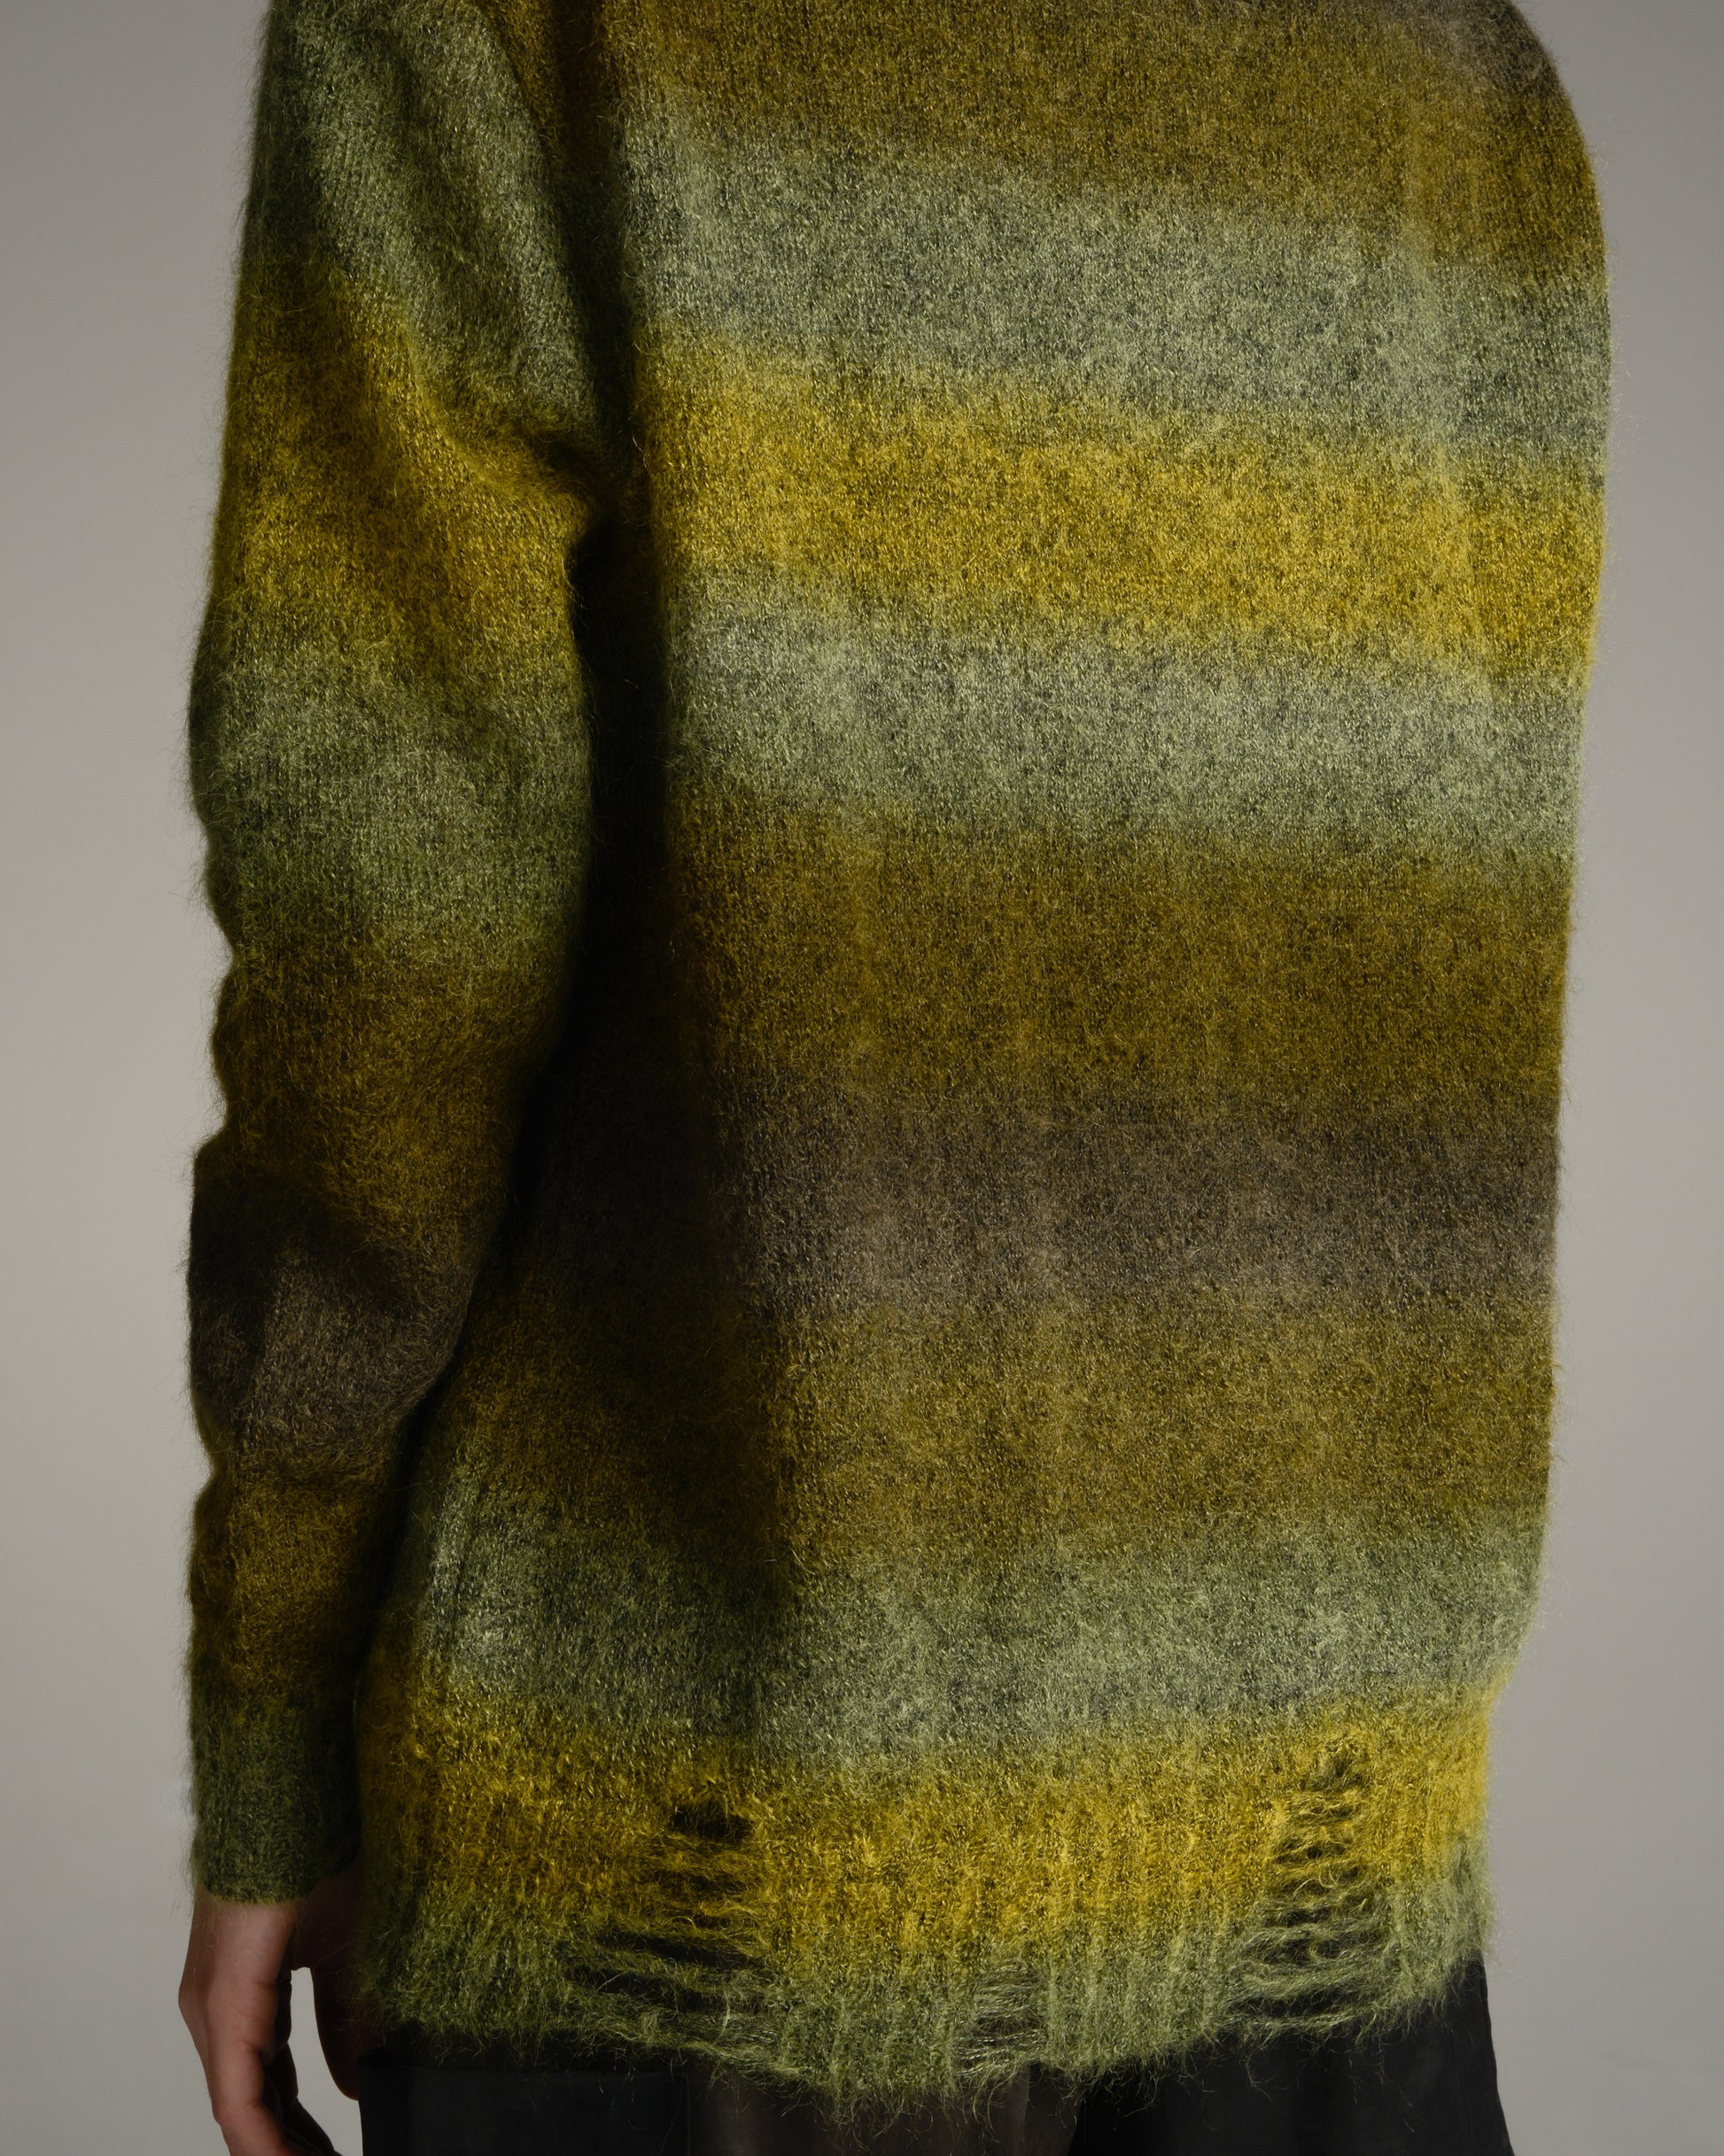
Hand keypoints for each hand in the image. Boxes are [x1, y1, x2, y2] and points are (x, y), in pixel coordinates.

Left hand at [179, 1860, 377, 2155]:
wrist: (298, 1789)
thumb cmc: (319, 1850)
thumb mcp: (347, 1949)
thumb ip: (344, 2017)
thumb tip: (351, 2085)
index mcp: (244, 1995)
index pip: (266, 2089)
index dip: (299, 2135)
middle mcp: (216, 2008)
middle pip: (248, 2110)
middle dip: (292, 2149)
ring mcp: (213, 2005)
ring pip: (240, 2108)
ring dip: (280, 2150)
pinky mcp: (223, 1998)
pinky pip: (237, 2092)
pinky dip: (264, 2136)